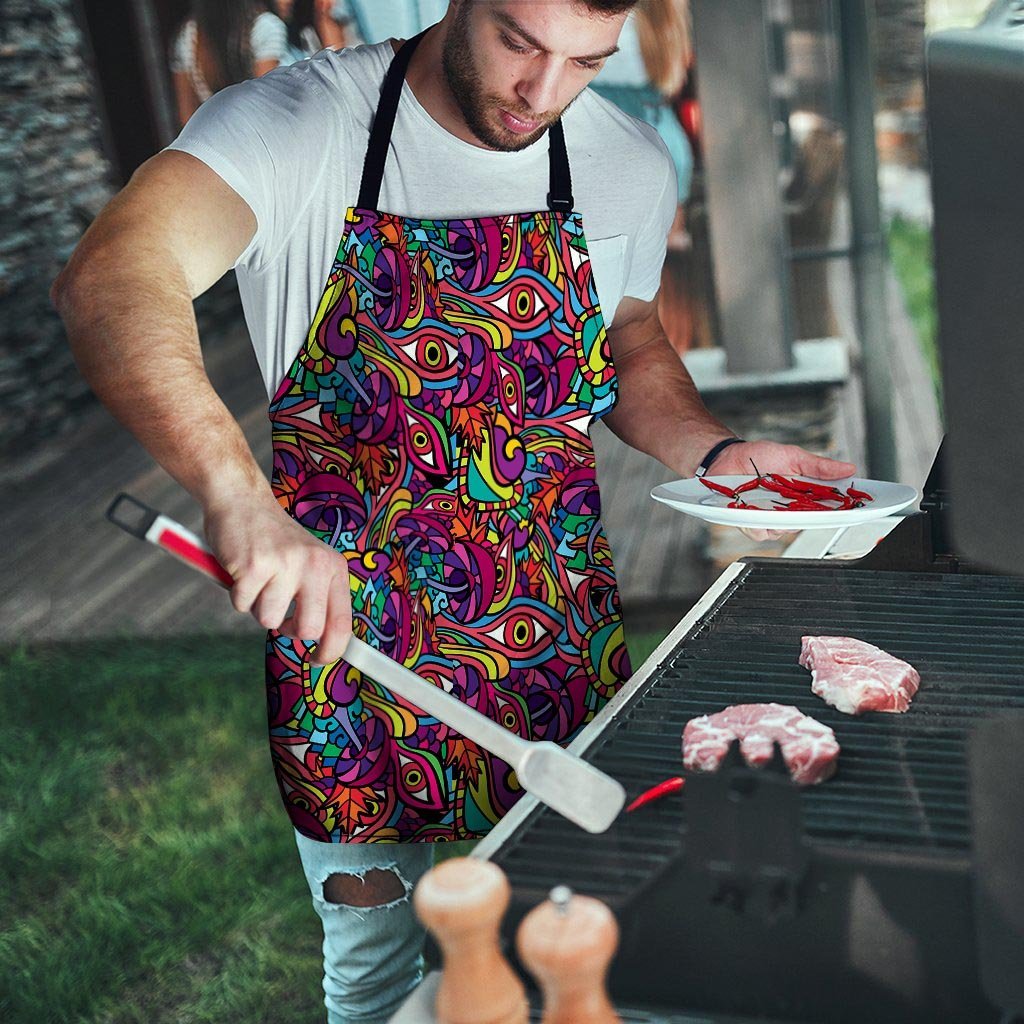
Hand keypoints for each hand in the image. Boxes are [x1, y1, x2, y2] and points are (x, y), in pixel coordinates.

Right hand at [203, 491, 351, 665]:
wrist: (242, 500)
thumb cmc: (274, 541)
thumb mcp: (309, 563)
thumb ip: (318, 597)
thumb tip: (325, 644)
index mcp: (333, 567)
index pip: (342, 622)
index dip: (331, 650)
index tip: (317, 660)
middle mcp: (315, 565)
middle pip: (308, 629)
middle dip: (288, 630)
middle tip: (279, 615)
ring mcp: (285, 564)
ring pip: (269, 620)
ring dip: (257, 607)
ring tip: (259, 579)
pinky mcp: (254, 566)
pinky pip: (242, 605)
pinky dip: (237, 594)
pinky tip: (242, 570)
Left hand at [707, 440, 856, 542]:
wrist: (727, 458)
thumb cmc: (759, 456)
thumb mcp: (793, 456)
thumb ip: (819, 466)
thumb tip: (848, 468)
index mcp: (804, 495)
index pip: (829, 508)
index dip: (843, 511)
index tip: (857, 509)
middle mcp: (790, 510)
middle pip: (809, 523)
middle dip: (810, 516)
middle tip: (805, 502)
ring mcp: (771, 518)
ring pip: (784, 531)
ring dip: (780, 518)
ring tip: (772, 500)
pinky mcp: (751, 523)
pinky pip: (760, 532)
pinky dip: (757, 522)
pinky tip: (753, 509)